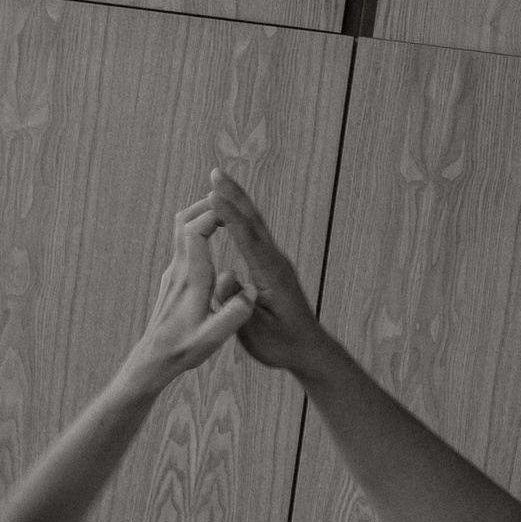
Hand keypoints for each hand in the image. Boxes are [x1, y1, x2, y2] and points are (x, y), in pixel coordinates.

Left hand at [127, 200, 255, 388]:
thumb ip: (234, 315)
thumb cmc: (184, 349)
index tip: (231, 210)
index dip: (213, 214)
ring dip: (201, 215)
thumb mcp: (213, 338)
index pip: (196, 230)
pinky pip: (183, 242)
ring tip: (223, 213)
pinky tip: (212, 237)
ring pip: (181, 228)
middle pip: (185, 220)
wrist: (155, 359)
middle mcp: (179, 270)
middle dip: (207, 206)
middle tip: (229, 202)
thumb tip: (252, 293)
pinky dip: (198, 230)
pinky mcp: (173, 278)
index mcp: (192, 279)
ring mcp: (173, 272)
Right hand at [204, 169, 321, 372]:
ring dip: (238, 200)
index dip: (229, 215)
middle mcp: (275, 261)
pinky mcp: (274, 266)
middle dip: (234, 195)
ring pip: (255, 224)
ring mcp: (276, 261)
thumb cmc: (282, 345)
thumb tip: (225, 276)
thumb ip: (238, 305)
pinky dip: (242, 217)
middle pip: (253, 221)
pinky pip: (256, 234)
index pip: (247, 238)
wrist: (308, 349)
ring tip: (220, 182)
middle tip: (215, 172)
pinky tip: (234, 210)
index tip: (212, 194)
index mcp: (271, 274)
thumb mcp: (255, 332)